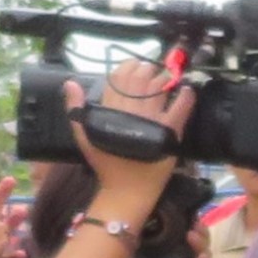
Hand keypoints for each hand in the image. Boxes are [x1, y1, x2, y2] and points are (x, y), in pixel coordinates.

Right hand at [79, 66, 197, 224]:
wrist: (126, 192)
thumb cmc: (106, 164)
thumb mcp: (85, 136)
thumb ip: (76, 109)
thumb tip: (70, 83)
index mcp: (110, 111)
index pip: (118, 78)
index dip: (129, 66)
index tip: (136, 66)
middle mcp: (129, 113)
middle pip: (140, 80)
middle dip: (148, 69)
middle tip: (153, 70)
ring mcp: (150, 123)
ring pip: (159, 90)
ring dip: (165, 79)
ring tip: (168, 78)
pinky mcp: (169, 134)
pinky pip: (179, 110)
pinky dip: (185, 98)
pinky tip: (187, 90)